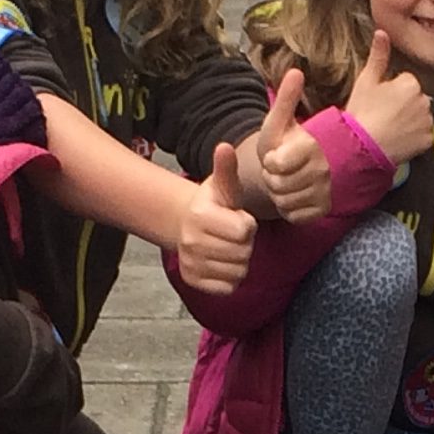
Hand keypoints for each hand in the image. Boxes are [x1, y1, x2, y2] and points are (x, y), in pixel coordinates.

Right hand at [176, 143, 257, 292]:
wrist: (186, 226)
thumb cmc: (213, 205)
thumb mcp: (222, 186)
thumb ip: (226, 169)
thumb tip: (225, 146)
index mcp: (200, 216)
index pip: (244, 230)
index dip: (246, 224)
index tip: (237, 219)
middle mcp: (191, 241)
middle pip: (243, 252)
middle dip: (244, 243)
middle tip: (232, 235)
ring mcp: (191, 263)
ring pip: (238, 271)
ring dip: (239, 261)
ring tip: (227, 247)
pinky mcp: (193, 281)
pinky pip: (228, 287)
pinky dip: (231, 278)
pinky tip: (222, 263)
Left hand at [242, 68, 331, 222]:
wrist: (304, 168)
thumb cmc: (286, 142)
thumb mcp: (280, 121)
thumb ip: (286, 99)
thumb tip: (296, 70)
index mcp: (311, 146)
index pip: (276, 164)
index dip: (271, 161)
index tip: (276, 155)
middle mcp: (322, 170)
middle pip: (277, 185)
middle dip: (272, 178)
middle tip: (280, 170)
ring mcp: (325, 192)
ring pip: (284, 201)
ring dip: (279, 194)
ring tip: (286, 181)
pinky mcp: (323, 211)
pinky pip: (293, 215)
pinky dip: (288, 209)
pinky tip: (293, 196)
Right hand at [345, 26, 433, 165]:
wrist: (361, 147)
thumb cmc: (362, 113)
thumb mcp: (366, 81)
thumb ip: (378, 56)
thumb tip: (382, 32)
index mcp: (411, 83)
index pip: (405, 82)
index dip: (391, 91)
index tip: (379, 101)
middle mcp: (424, 100)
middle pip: (415, 99)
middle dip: (403, 105)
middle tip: (383, 115)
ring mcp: (427, 122)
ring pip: (420, 117)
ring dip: (410, 121)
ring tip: (390, 128)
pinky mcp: (428, 141)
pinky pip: (423, 136)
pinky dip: (414, 138)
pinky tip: (398, 139)